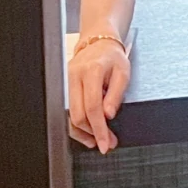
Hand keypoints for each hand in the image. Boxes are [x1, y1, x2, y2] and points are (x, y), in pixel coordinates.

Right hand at [67, 36, 130, 152]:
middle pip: (78, 115)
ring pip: (70, 116)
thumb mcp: (123, 72)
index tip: (106, 143)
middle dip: (92, 133)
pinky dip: (79, 124)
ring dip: (84, 132)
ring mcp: (66, 82)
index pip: (92, 106)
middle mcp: (74, 77)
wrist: (98, 44)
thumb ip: (116, 94)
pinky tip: (89, 131)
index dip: (99, 129)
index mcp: (91, 71)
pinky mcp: (64, 88)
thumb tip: (108, 115)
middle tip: (107, 143)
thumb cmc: (113, 57)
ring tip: (98, 139)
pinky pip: (69, 111)